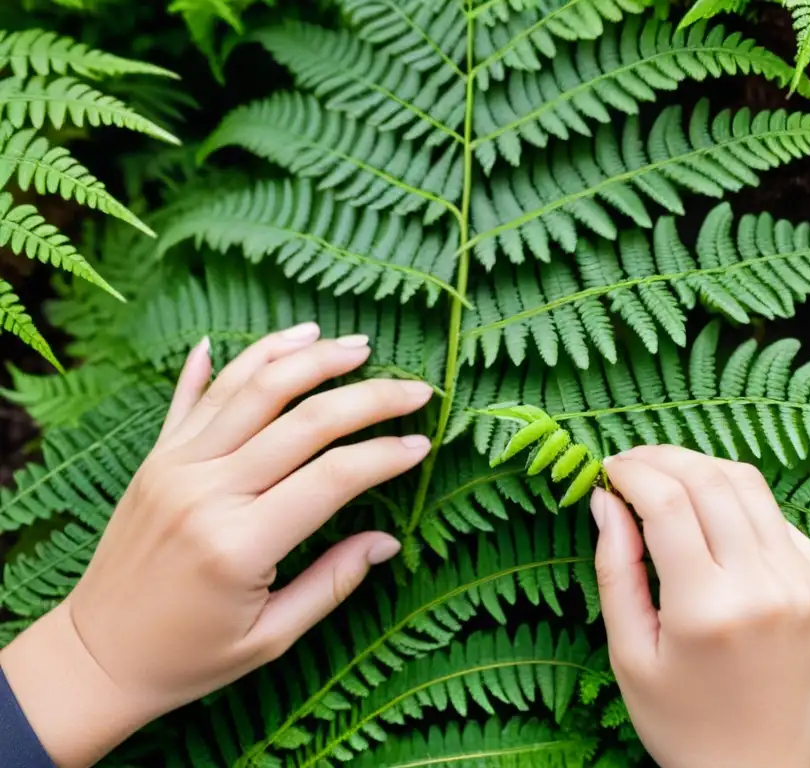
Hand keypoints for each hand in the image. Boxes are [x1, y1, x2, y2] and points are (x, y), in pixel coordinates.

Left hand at [0, 324, 433, 766]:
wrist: (93, 658)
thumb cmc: (188, 659)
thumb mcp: (271, 638)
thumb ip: (333, 583)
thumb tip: (387, 541)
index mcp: (241, 544)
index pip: (334, 477)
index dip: (385, 455)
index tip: (422, 444)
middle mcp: (207, 491)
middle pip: (303, 420)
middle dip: (368, 396)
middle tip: (415, 387)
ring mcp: (176, 466)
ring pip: (251, 387)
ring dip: (308, 358)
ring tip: (353, 344)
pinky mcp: (156, 457)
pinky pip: (197, 394)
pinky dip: (232, 360)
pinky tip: (273, 339)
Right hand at [593, 446, 809, 767]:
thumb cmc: (681, 721)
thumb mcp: (629, 653)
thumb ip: (614, 568)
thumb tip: (605, 499)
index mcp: (709, 610)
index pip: (666, 502)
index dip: (631, 472)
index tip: (607, 471)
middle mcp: (767, 586)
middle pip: (710, 477)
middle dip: (661, 458)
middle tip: (630, 465)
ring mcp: (807, 581)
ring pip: (748, 484)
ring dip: (700, 470)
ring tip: (666, 482)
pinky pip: (775, 516)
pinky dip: (736, 505)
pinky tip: (712, 526)